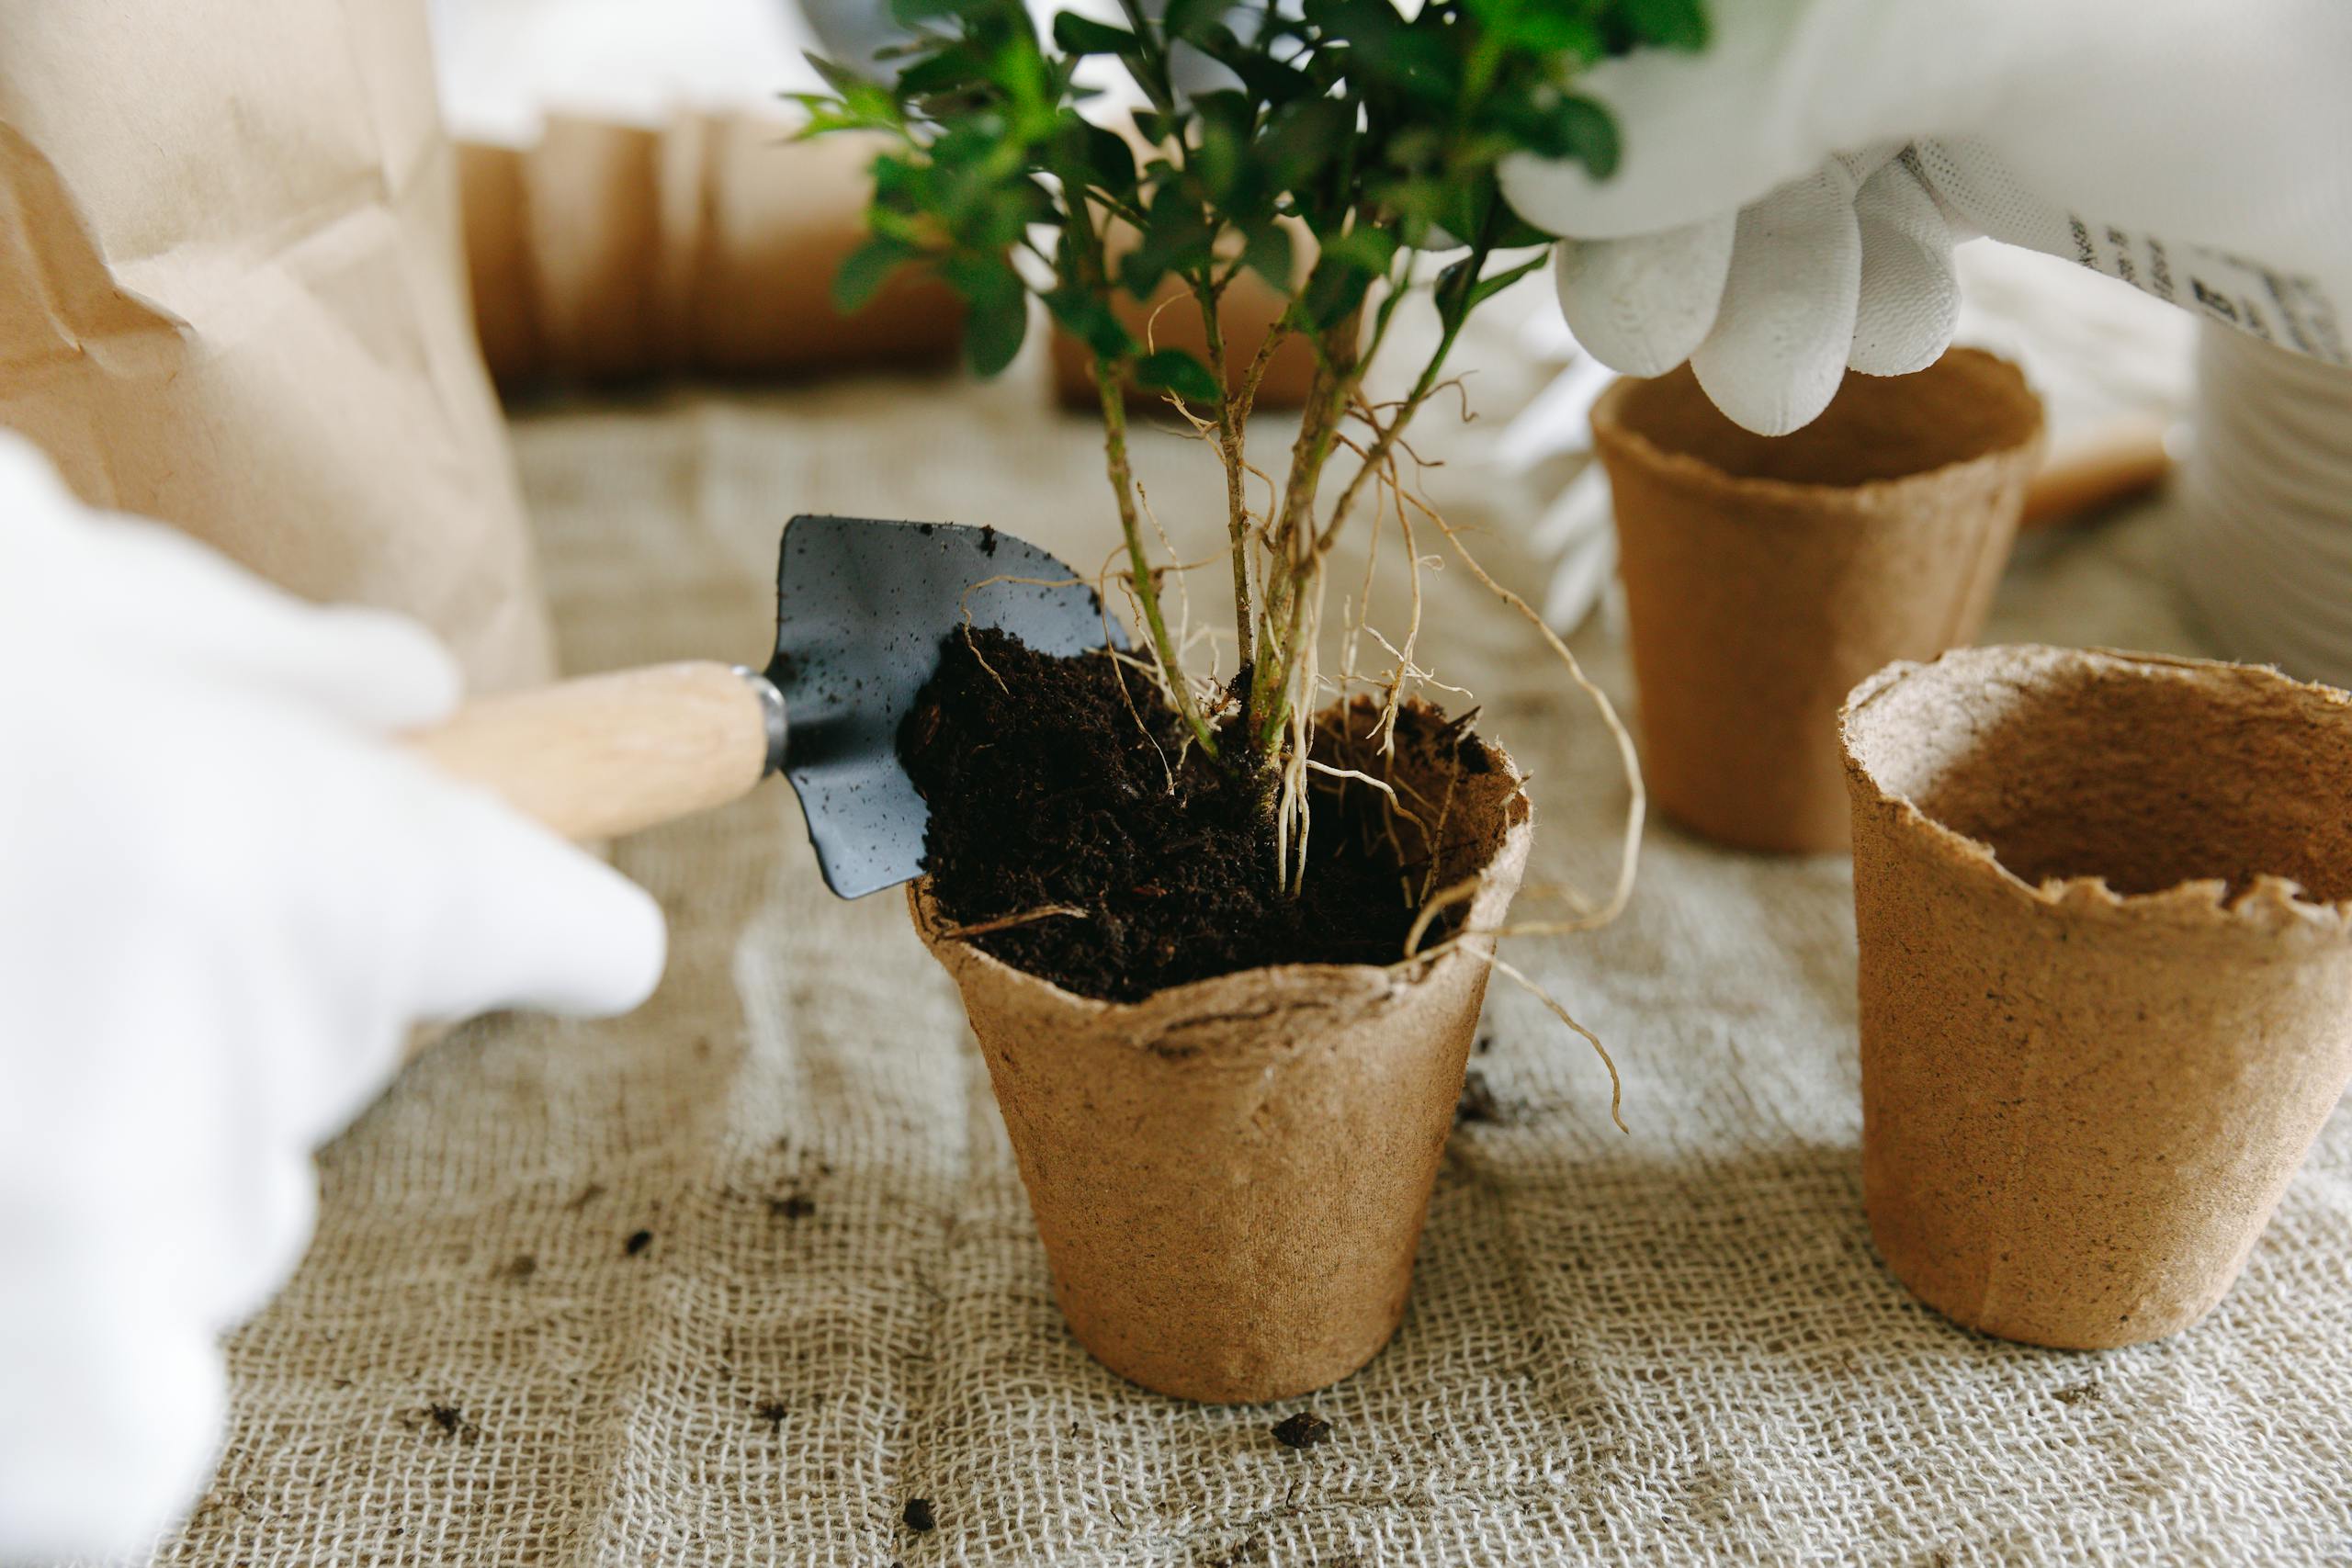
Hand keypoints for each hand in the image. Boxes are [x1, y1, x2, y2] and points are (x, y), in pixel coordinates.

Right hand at [0, 435, 665, 1560]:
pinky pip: (125, 1453)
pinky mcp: (18, 1388)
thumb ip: (252, 662)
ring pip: (228, 1226)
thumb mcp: (55, 589)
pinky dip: (78, 1395)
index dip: (554, 928)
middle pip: (346, 1069)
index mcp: (305, 854)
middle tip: (64, 947)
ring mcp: (121, 1224)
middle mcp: (251, 1049)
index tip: (561, 938)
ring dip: (129, 1164)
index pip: (558, 929)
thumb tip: (404, 688)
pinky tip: (21, 1267)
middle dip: (234, 1015)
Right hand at [1500, 0, 2351, 432]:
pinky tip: (1906, 324)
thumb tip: (1545, 172)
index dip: (1572, 92)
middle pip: (1671, 78)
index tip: (1552, 202)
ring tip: (1814, 363)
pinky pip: (1847, 205)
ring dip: (1757, 285)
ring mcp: (1912, 31)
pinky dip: (1848, 289)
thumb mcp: (1984, 22)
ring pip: (1751, 160)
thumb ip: (1764, 67)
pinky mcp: (1970, 110)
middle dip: (1657, 217)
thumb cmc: (2252, 34)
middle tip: (1655, 332)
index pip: (1631, 3)